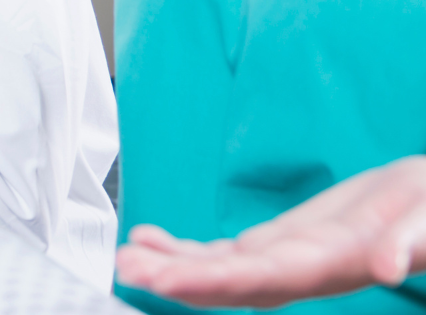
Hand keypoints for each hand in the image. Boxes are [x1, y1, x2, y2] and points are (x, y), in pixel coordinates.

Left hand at [117, 156, 425, 307]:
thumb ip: (409, 242)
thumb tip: (386, 267)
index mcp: (335, 264)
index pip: (263, 279)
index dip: (211, 281)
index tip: (164, 278)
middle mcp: (304, 268)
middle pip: (232, 282)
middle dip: (178, 278)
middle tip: (127, 267)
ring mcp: (289, 257)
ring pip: (222, 270)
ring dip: (173, 264)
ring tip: (127, 256)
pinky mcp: (282, 241)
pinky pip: (228, 253)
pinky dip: (188, 249)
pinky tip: (151, 241)